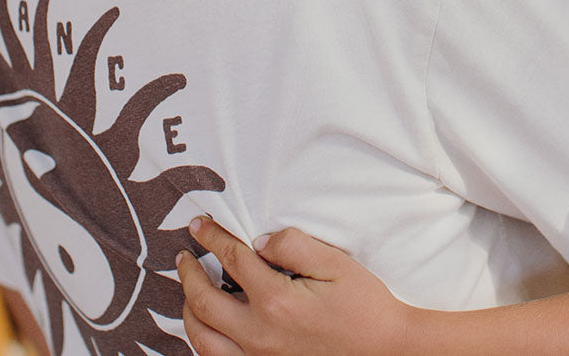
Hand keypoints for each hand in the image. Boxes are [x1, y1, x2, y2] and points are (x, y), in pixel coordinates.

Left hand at [178, 217, 413, 355]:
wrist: (385, 350)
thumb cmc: (363, 304)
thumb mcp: (334, 263)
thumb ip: (294, 245)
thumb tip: (258, 242)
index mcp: (276, 301)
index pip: (232, 259)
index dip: (213, 237)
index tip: (200, 225)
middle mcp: (259, 334)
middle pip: (203, 301)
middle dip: (189, 273)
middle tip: (184, 255)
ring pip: (202, 338)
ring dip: (187, 309)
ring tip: (187, 288)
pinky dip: (202, 340)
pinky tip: (206, 324)